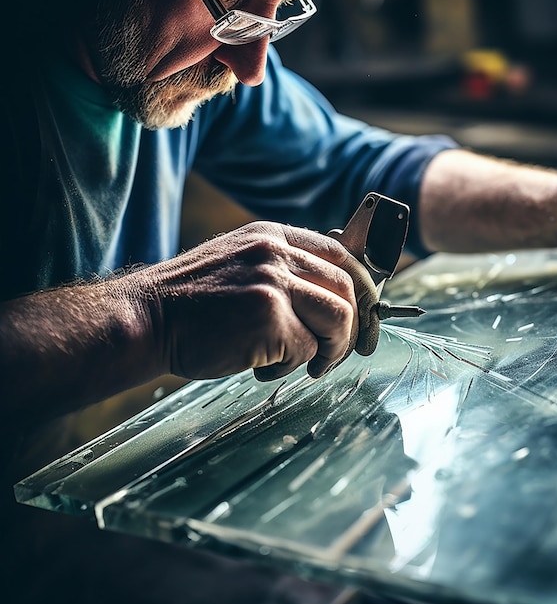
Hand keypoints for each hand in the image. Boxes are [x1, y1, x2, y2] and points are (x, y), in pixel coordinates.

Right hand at [132, 221, 378, 381]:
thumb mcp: (240, 264)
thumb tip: (331, 295)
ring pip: (338, 318)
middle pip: (347, 287)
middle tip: (336, 352)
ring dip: (331, 349)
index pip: (340, 251)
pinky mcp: (267, 319)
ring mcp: (272, 283)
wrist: (146, 318)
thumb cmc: (192, 302)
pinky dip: (292, 366)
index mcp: (271, 235)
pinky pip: (306, 349)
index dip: (361, 284)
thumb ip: (282, 269)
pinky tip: (263, 368)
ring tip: (310, 365)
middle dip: (352, 327)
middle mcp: (276, 252)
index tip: (364, 312)